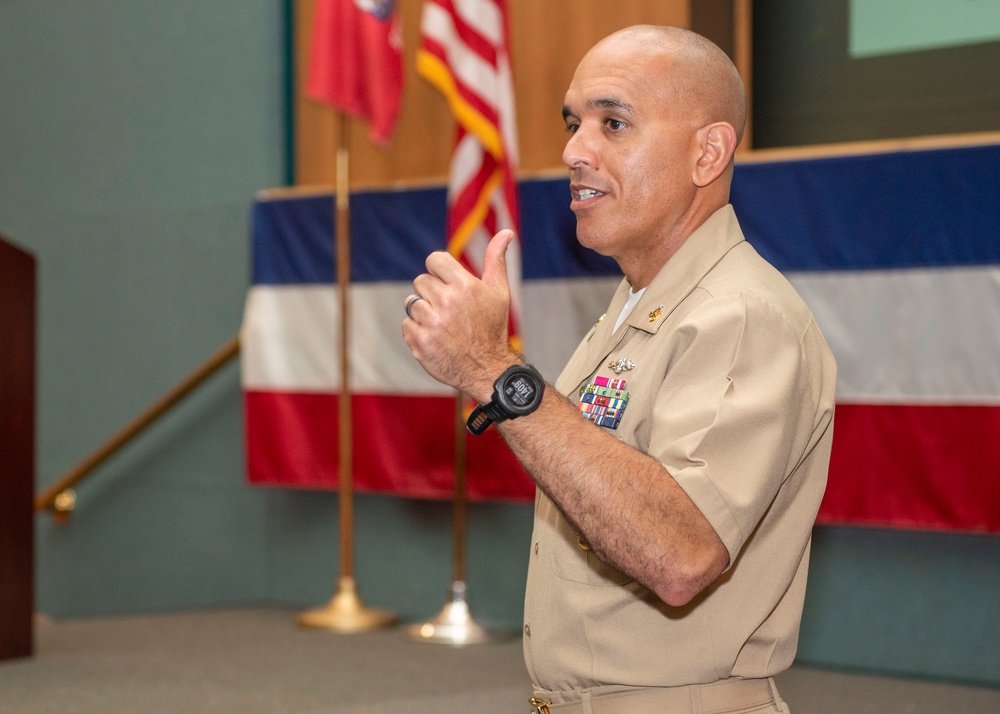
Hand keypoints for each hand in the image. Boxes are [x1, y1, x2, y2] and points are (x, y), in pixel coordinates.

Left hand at [402, 230, 519, 401]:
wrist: (488, 369)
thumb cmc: (493, 328)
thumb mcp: (499, 292)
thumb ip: (496, 260)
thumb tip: (506, 232)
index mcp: (464, 286)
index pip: (433, 260)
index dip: (440, 271)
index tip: (448, 284)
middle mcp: (446, 302)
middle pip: (421, 282)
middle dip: (432, 293)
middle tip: (449, 310)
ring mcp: (431, 323)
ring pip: (412, 303)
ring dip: (424, 312)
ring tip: (442, 325)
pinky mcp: (419, 341)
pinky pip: (406, 324)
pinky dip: (417, 331)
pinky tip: (435, 338)